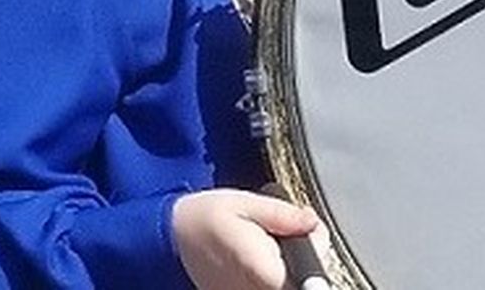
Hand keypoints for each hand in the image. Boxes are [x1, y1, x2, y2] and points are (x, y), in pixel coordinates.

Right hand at [172, 188, 319, 289]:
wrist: (169, 237)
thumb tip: (312, 223)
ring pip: (285, 283)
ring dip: (289, 267)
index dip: (315, 256)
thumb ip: (282, 215)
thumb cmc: (204, 217)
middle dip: (305, 258)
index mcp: (260, 268)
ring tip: (273, 244)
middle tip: (294, 231)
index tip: (310, 234)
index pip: (305, 281)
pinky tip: (263, 258)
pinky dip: (273, 273)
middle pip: (298, 283)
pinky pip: (268, 286)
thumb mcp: (245, 203)